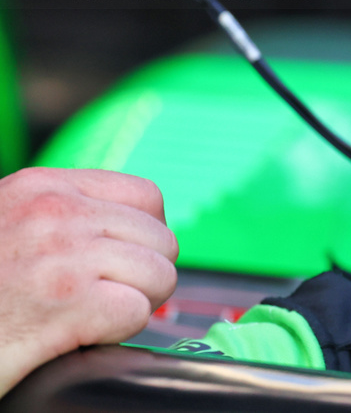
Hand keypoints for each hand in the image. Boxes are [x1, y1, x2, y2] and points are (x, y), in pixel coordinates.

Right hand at [0, 167, 177, 396]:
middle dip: (144, 278)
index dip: (146, 238)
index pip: (146, 197)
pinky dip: (115, 333)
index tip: (124, 265)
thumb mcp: (9, 229)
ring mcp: (62, 254)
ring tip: (90, 320)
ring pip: (159, 276)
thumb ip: (60, 218)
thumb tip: (128, 234)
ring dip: (134, 306)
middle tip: (107, 302)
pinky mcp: (64, 303)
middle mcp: (56, 211)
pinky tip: (75, 337)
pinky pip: (135, 312)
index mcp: (42, 187)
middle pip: (161, 240)